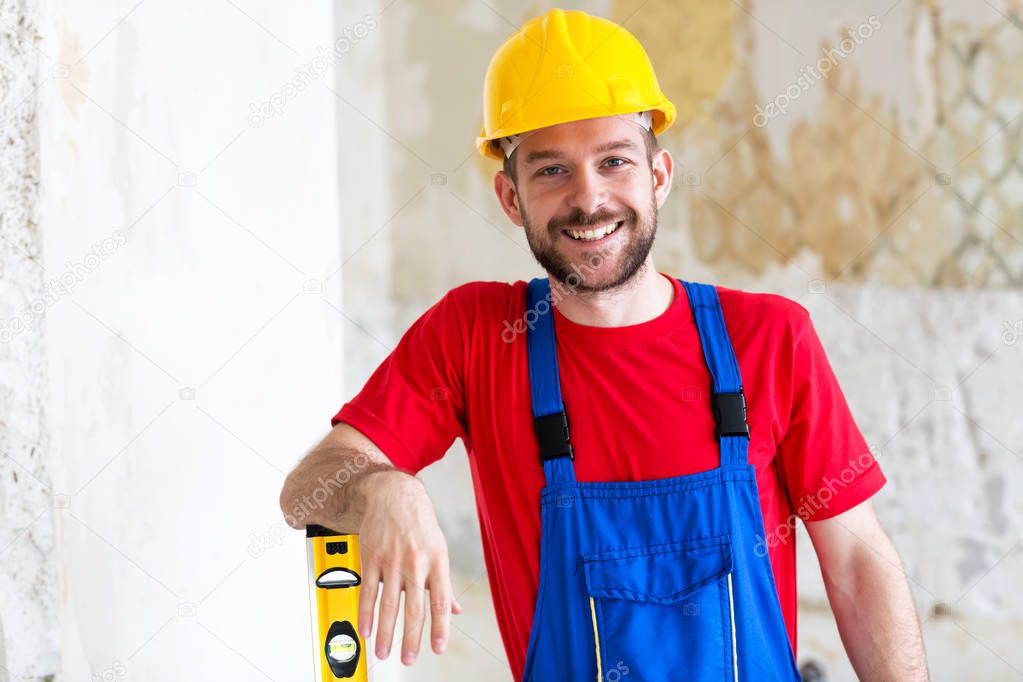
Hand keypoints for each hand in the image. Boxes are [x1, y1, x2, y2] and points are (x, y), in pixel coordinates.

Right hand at [355, 470, 462, 664]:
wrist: (394, 494)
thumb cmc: (420, 523)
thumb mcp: (439, 548)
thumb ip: (443, 583)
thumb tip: (456, 610)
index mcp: (437, 561)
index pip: (441, 601)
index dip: (440, 627)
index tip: (437, 649)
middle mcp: (416, 562)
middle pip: (414, 607)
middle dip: (411, 638)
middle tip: (409, 659)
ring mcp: (393, 560)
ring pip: (389, 603)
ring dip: (386, 632)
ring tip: (383, 652)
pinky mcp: (372, 557)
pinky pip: (369, 590)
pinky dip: (366, 612)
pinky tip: (366, 628)